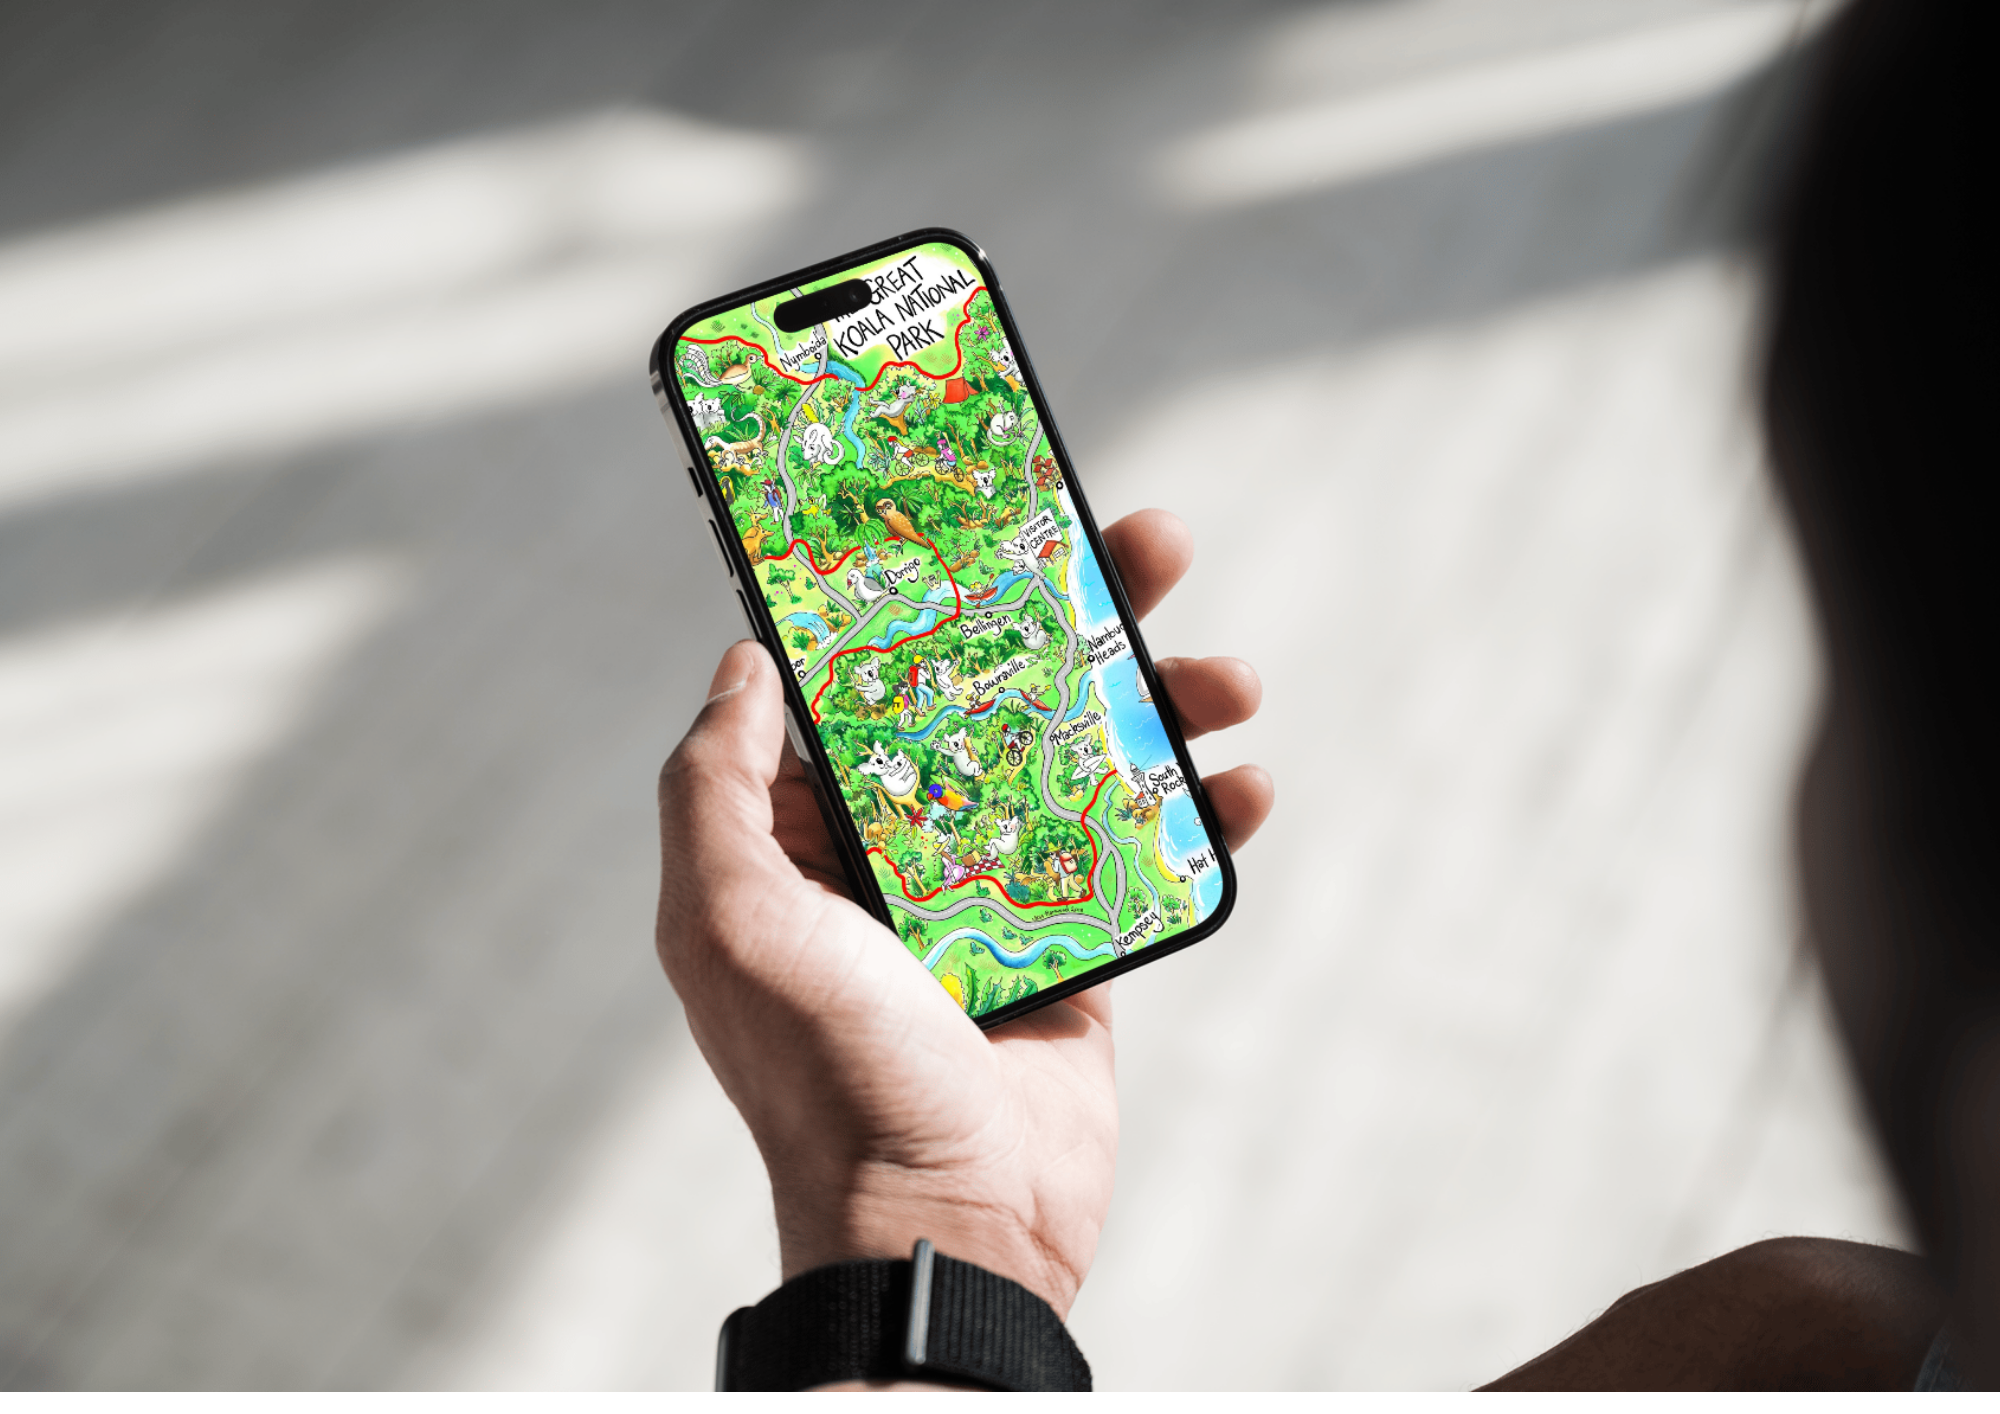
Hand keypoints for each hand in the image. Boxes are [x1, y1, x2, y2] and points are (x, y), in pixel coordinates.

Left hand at [655, 508, 1272, 1318]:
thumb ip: (717, 786)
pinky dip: (1199, 813)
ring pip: (1087, 761)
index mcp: (816, 834)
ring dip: (1162, 705)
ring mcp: (1002, 894)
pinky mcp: (1082, 946)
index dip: (930, 595)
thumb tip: (743, 661)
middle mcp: (907, 850)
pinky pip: (1145, 855)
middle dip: (1077, 617)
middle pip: (1001, 697)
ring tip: (1228, 676)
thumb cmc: (828, 1073)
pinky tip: (1245, 780)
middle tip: (1150, 543)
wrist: (949, 1223)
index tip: (991, 515)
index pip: (876, 681)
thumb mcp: (732, 920)